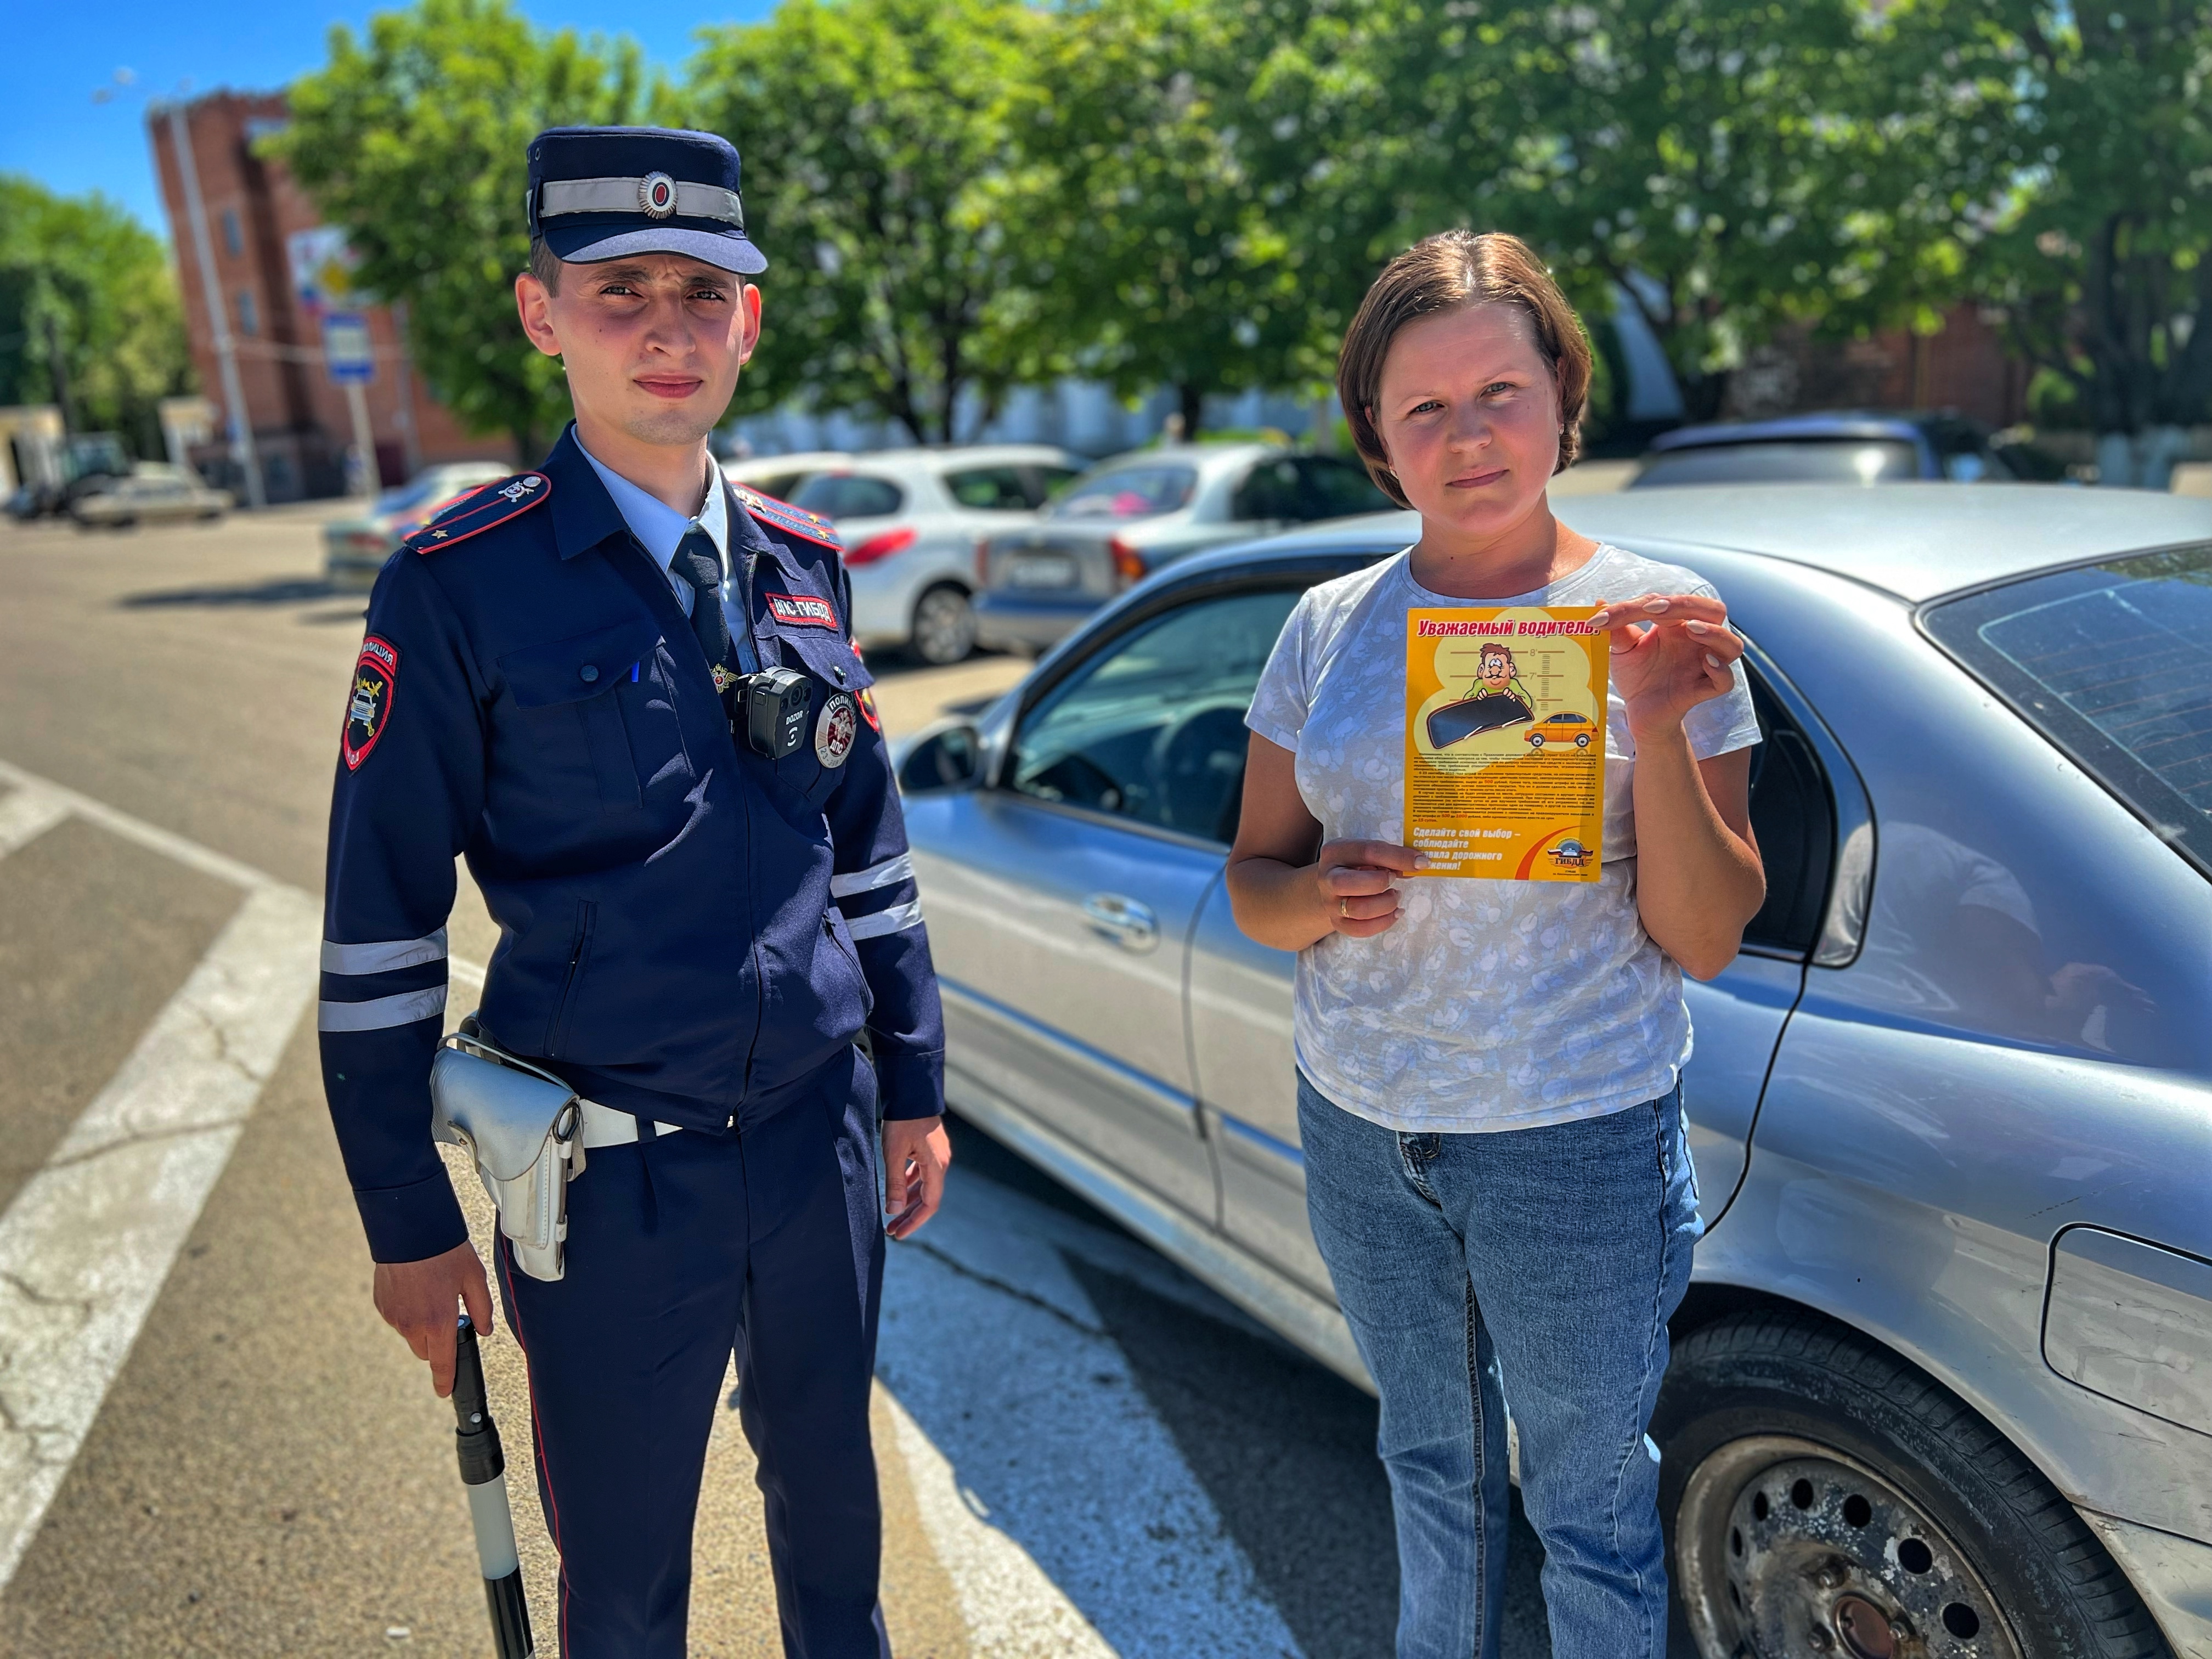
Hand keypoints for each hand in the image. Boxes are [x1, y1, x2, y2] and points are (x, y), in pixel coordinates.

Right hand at [373, 1240, 493, 1397]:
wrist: (409, 1232)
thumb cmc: (444, 1252)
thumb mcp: (474, 1278)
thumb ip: (482, 1309)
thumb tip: (484, 1330)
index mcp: (439, 1322)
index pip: (442, 1364)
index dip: (445, 1381)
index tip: (445, 1391)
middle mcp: (413, 1326)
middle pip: (427, 1351)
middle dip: (437, 1342)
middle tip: (446, 1313)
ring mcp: (394, 1317)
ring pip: (411, 1335)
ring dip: (422, 1325)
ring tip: (430, 1292)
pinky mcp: (382, 1306)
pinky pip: (398, 1319)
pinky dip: (407, 1311)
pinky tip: (414, 1288)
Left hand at [883, 1114, 951, 1240]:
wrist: (912, 1092)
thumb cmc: (902, 1121)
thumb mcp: (893, 1153)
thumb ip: (895, 1183)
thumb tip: (894, 1211)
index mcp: (936, 1167)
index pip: (929, 1204)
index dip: (914, 1222)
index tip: (898, 1234)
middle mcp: (941, 1163)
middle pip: (927, 1198)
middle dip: (909, 1216)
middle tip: (891, 1230)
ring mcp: (937, 1156)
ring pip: (924, 1186)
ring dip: (909, 1201)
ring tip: (892, 1215)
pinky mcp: (930, 1149)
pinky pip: (922, 1174)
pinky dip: (911, 1185)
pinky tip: (898, 1191)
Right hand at [1314, 839, 1424, 937]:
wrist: (1332, 885)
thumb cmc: (1356, 865)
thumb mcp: (1366, 853)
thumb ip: (1389, 857)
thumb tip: (1418, 865)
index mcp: (1335, 852)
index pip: (1368, 852)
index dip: (1398, 857)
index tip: (1421, 862)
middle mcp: (1327, 878)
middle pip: (1351, 883)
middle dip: (1380, 882)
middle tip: (1393, 879)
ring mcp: (1330, 903)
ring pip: (1359, 910)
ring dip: (1386, 904)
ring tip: (1395, 896)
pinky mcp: (1337, 923)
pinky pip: (1361, 929)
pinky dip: (1384, 922)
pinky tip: (1396, 913)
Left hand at [1589, 593, 1745, 742]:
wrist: (1639, 712)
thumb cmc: (1637, 676)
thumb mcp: (1622, 650)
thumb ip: (1616, 628)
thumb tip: (1599, 603)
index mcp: (1678, 625)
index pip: (1672, 603)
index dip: (1644, 604)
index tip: (1609, 615)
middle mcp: (1697, 641)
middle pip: (1714, 611)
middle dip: (1689, 604)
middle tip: (1658, 608)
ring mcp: (1704, 665)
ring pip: (1731, 645)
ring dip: (1714, 633)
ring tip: (1691, 629)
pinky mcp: (1704, 690)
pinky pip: (1725, 681)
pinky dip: (1720, 670)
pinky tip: (1706, 662)